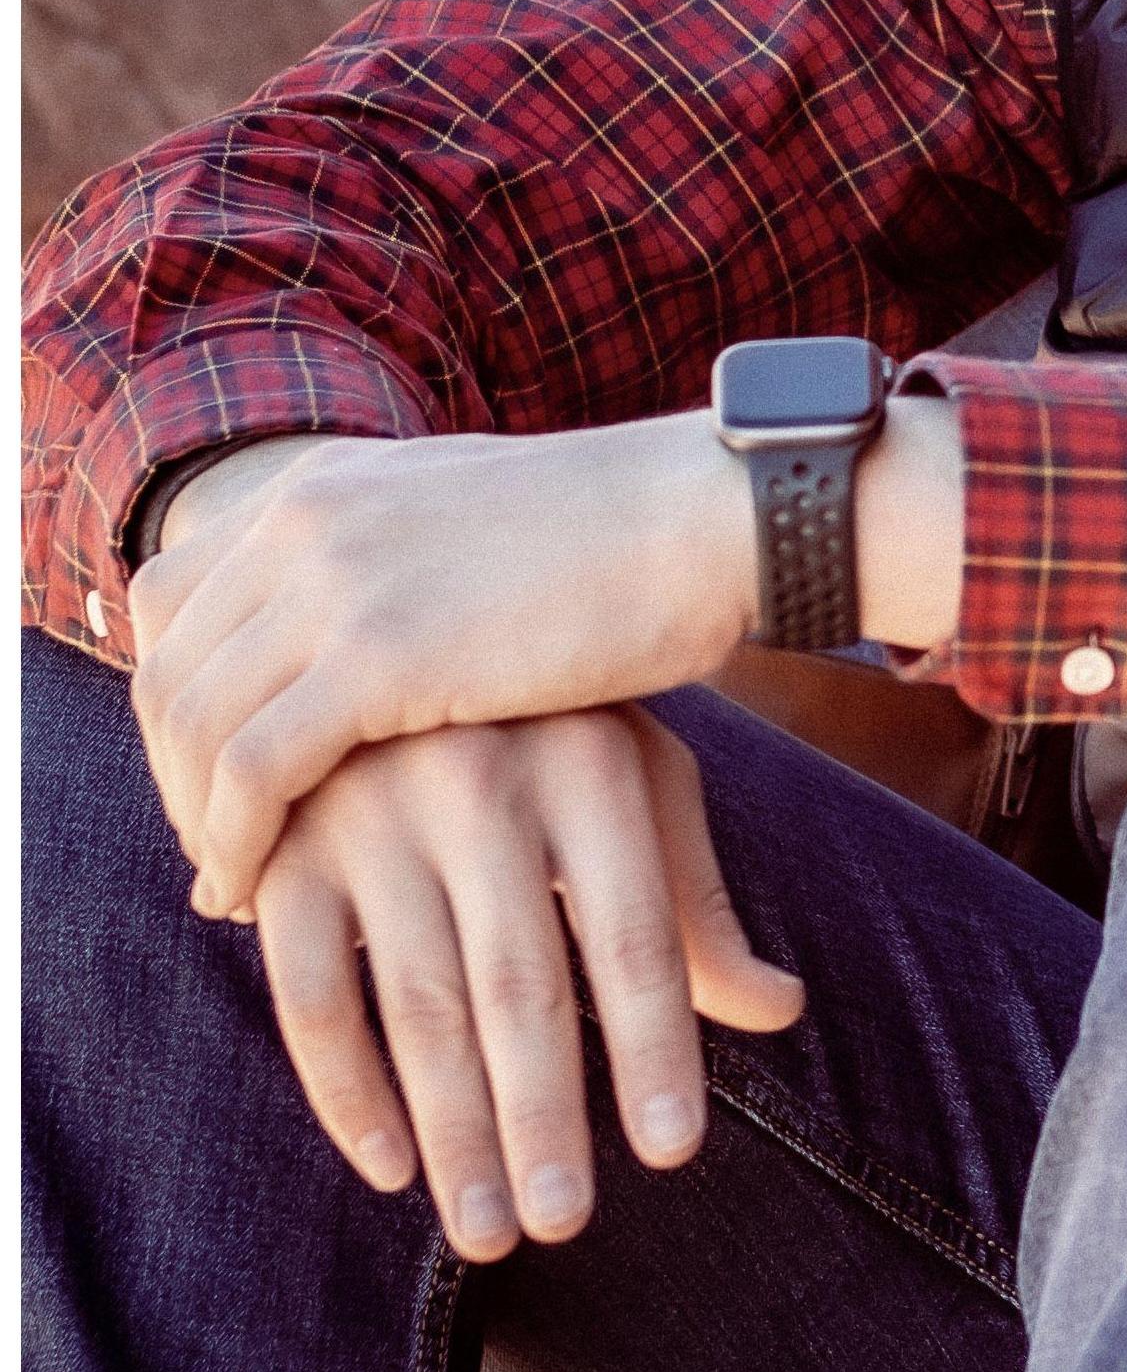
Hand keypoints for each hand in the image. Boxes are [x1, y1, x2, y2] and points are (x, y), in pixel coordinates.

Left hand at [132, 420, 753, 920]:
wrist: (711, 513)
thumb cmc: (624, 536)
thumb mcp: (469, 517)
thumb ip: (390, 556)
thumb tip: (349, 629)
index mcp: (328, 482)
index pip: (171, 600)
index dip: (172, 698)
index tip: (211, 771)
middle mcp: (309, 519)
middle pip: (169, 671)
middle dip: (172, 776)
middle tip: (211, 846)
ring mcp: (338, 580)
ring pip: (194, 726)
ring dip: (194, 821)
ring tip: (231, 881)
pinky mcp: (379, 654)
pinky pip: (253, 771)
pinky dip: (234, 842)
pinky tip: (252, 889)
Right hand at [245, 710, 802, 1259]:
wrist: (391, 620)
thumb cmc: (551, 730)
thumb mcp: (639, 783)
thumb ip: (695, 902)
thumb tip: (778, 1010)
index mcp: (593, 765)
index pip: (637, 935)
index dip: (657, 1047)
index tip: (674, 1154)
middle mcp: (485, 785)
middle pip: (523, 987)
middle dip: (544, 1121)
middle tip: (565, 1228)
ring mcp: (376, 814)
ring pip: (419, 1007)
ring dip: (454, 1133)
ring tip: (492, 1233)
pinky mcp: (287, 850)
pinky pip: (312, 995)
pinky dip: (347, 1090)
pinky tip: (393, 1168)